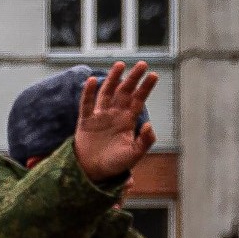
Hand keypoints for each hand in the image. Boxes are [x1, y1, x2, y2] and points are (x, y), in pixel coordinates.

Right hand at [72, 60, 157, 182]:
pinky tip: (93, 81)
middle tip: (142, 64)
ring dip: (113, 79)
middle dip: (133, 78)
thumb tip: (149, 125)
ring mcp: (99, 117)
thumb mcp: (135, 154)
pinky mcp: (85, 122)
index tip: (153, 75)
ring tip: (120, 65)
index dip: (145, 87)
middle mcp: (114, 114)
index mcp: (128, 120)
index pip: (138, 100)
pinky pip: (86, 105)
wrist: (94, 172)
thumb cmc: (116, 164)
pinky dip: (89, 93)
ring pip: (107, 93)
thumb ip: (145, 141)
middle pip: (124, 91)